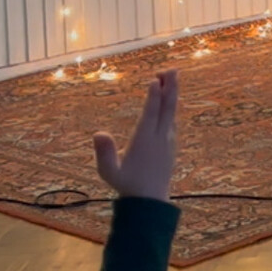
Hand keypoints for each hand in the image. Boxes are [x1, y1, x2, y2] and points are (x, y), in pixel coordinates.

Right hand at [93, 70, 178, 201]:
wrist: (150, 200)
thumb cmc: (127, 185)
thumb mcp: (109, 172)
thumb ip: (103, 153)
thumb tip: (98, 133)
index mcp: (145, 141)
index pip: (150, 114)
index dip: (153, 96)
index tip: (155, 80)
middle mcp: (160, 138)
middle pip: (167, 108)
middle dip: (170, 88)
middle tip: (172, 69)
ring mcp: (168, 140)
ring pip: (172, 112)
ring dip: (172, 93)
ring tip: (172, 76)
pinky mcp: (171, 144)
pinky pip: (173, 120)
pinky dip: (172, 106)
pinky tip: (171, 99)